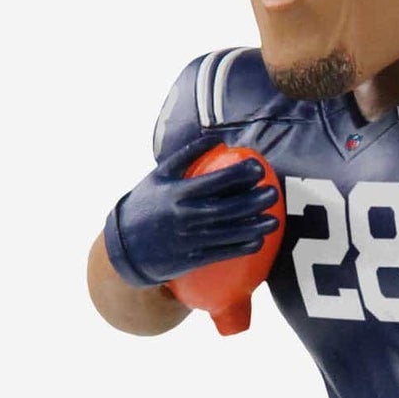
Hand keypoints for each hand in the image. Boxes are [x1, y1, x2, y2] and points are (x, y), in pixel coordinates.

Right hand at [104, 130, 279, 287]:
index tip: (258, 167)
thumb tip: (216, 138)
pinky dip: (242, 247)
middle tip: (273, 192)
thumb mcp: (159, 176)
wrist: (124, 246)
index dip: (240, 174)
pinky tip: (258, 241)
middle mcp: (184, 215)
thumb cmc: (145, 204)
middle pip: (227, 207)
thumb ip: (186, 156)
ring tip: (274, 219)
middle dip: (254, 200)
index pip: (215, 180)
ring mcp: (189, 239)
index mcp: (177, 192)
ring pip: (229, 233)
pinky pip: (222, 252)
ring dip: (255, 226)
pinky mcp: (191, 259)